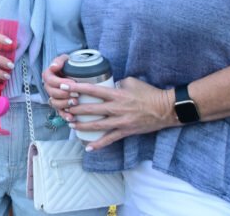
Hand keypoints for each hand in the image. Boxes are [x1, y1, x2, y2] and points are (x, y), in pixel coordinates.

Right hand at [43, 54, 75, 118]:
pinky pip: (59, 113)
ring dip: (64, 104)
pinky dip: (65, 116)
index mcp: (48, 76)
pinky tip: (72, 118)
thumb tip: (54, 67)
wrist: (77, 73)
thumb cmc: (71, 66)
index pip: (50, 80)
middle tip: (77, 94)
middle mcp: (49, 87)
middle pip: (52, 93)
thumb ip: (59, 60)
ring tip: (75, 103)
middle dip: (64, 94)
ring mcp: (54, 97)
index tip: (73, 82)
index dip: (60, 82)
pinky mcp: (60, 106)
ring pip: (55, 103)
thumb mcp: (65, 59)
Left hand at [56, 76, 176, 150]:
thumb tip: (104, 84)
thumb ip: (116, 83)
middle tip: (63, 108)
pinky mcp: (126, 131)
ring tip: (70, 124)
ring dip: (81, 126)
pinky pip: (110, 139)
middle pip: (90, 109)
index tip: (63, 87)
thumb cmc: (149, 93)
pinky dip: (98, 144)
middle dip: (74, 109)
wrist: (166, 109)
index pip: (92, 90)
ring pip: (97, 125)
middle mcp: (117, 108)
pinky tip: (88, 147)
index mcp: (117, 94)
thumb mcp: (131, 81)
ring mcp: (121, 121)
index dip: (76, 88)